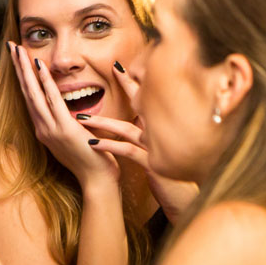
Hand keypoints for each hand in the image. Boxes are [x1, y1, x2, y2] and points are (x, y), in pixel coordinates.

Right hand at [8, 41, 118, 187]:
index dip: (22, 76)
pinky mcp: (63, 129)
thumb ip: (68, 123)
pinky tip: (39, 66)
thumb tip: (70, 110)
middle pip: (26, 91)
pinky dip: (45, 82)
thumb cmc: (91, 159)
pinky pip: (52, 100)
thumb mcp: (74, 138)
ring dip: (25, 70)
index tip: (18, 58)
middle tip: (11, 46)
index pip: (30, 97)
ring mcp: (50, 129)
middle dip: (18, 68)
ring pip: (34, 93)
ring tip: (18, 50)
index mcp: (44, 129)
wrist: (97, 181)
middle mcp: (42, 128)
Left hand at [81, 65, 197, 223]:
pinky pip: (128, 151)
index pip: (146, 100)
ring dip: (103, 123)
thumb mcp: (157, 148)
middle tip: (110, 70)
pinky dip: (110, 146)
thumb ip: (148, 132)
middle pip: (141, 106)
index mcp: (159, 128)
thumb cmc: (168, 172)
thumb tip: (136, 118)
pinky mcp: (153, 164)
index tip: (118, 66)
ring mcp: (156, 147)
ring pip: (127, 129)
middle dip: (126, 86)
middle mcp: (159, 133)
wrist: (183, 198)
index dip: (133, 82)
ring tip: (81, 118)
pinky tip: (92, 143)